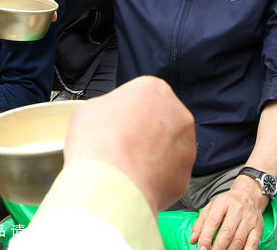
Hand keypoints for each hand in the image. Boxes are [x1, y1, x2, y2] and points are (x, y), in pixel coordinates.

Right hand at [64, 76, 195, 213]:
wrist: (110, 186)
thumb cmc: (97, 144)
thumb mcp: (89, 110)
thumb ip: (108, 108)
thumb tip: (110, 117)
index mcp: (155, 90)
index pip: (142, 98)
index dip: (125, 114)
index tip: (115, 126)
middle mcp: (178, 114)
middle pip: (159, 122)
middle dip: (143, 134)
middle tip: (120, 148)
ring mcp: (186, 146)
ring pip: (167, 150)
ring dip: (151, 157)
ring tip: (125, 169)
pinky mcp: (185, 175)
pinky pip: (168, 176)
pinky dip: (153, 181)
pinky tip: (134, 184)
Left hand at [190, 175, 267, 249]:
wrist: (249, 195)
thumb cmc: (227, 204)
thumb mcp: (211, 207)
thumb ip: (200, 223)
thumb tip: (193, 240)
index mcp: (223, 203)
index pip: (213, 221)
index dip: (206, 237)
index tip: (201, 249)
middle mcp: (237, 210)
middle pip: (227, 232)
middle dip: (217, 247)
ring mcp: (249, 219)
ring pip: (239, 240)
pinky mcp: (258, 227)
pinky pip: (253, 244)